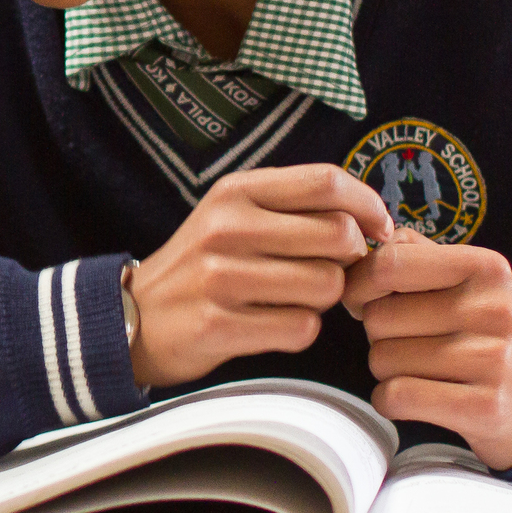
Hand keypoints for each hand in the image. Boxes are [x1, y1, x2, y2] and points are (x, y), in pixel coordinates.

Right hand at [127, 165, 394, 388]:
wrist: (133, 315)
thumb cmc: (202, 264)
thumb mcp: (233, 215)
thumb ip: (294, 206)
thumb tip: (371, 218)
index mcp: (235, 191)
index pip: (326, 181)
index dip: (367, 206)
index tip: (378, 228)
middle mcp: (226, 227)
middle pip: (338, 237)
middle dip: (346, 261)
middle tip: (324, 271)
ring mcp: (220, 277)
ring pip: (327, 286)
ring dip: (322, 300)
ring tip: (290, 299)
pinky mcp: (219, 325)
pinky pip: (302, 329)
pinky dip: (299, 331)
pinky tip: (271, 325)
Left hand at [342, 227, 511, 469]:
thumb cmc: (479, 330)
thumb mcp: (462, 279)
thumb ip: (410, 254)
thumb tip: (353, 260)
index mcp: (486, 267)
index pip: (388, 264)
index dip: (359, 284)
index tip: (362, 301)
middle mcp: (494, 310)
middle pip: (378, 317)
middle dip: (377, 333)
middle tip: (408, 342)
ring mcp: (493, 361)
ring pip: (382, 359)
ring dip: (385, 369)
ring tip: (420, 369)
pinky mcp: (485, 408)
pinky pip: (396, 396)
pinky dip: (388, 400)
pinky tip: (412, 398)